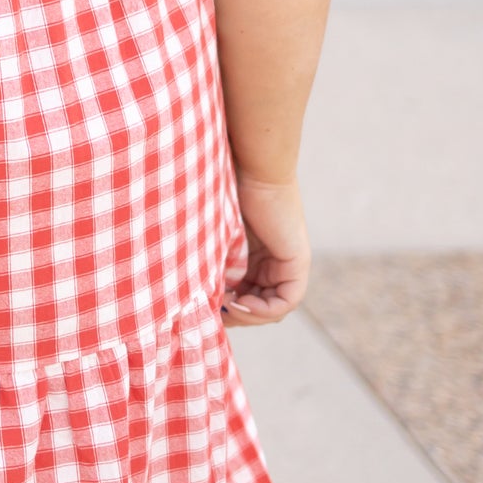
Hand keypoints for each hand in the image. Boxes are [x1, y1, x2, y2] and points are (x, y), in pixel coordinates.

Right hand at [222, 171, 310, 326]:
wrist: (251, 166)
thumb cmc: (222, 187)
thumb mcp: (211, 233)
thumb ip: (208, 258)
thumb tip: (185, 290)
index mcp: (255, 253)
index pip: (246, 295)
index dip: (227, 307)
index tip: (207, 303)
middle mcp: (273, 260)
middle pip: (259, 305)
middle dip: (236, 316)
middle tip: (213, 312)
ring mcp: (287, 262)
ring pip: (273, 307)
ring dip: (248, 315)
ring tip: (226, 307)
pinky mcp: (297, 261)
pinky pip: (286, 300)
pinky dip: (264, 309)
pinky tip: (241, 302)